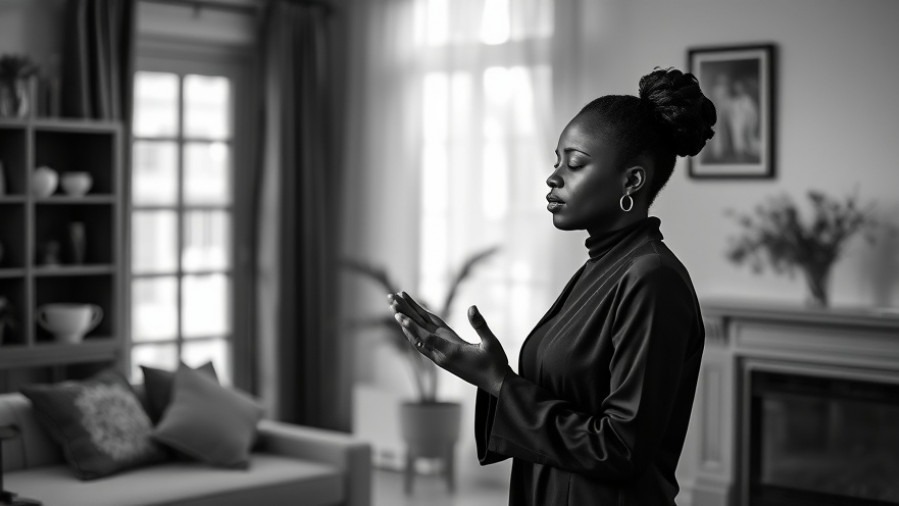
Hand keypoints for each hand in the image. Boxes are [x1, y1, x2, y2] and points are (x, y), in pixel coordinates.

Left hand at [387, 291, 510, 396]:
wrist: (496, 383)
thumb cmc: (495, 363)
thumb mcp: (491, 344)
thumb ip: (481, 326)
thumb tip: (472, 308)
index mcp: (451, 352)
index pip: (427, 338)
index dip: (412, 326)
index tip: (399, 315)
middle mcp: (441, 355)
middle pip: (417, 333)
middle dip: (403, 315)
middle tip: (390, 298)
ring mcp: (440, 356)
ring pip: (417, 336)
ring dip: (405, 321)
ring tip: (395, 305)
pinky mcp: (443, 355)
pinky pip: (424, 340)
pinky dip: (414, 328)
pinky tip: (408, 321)